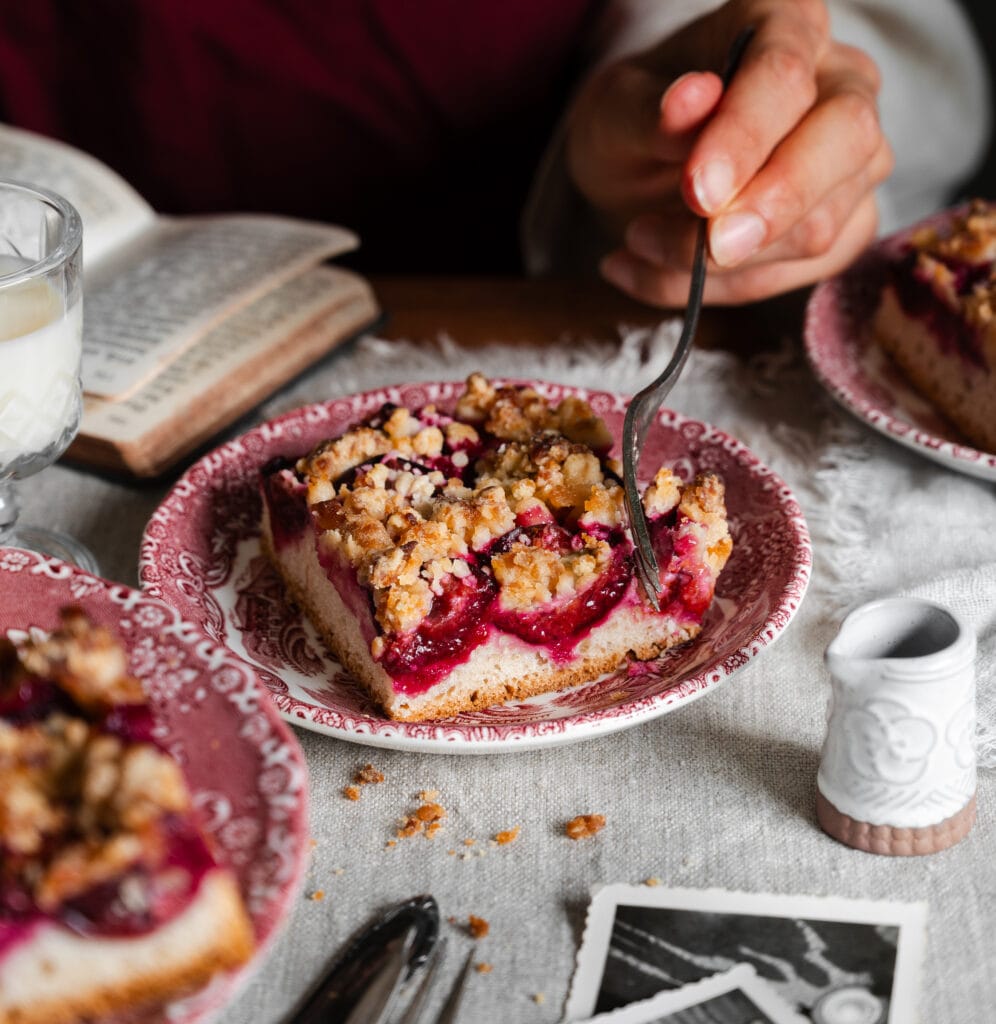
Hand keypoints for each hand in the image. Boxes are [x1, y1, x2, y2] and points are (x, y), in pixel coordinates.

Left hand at [565, 0, 893, 305]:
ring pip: (820, 225)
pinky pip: (800, 273)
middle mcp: (841, 81)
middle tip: (704, 245)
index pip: (784, 77)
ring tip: (639, 241)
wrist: (640, 170)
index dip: (743, 139)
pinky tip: (659, 274)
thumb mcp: (616, 113)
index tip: (696, 191)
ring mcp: (854, 158)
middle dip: (772, 205)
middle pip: (846, 140)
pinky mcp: (845, 223)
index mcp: (784, 21)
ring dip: (720, 261)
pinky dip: (720, 290)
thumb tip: (693, 99)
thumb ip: (653, 113)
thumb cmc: (634, 124)